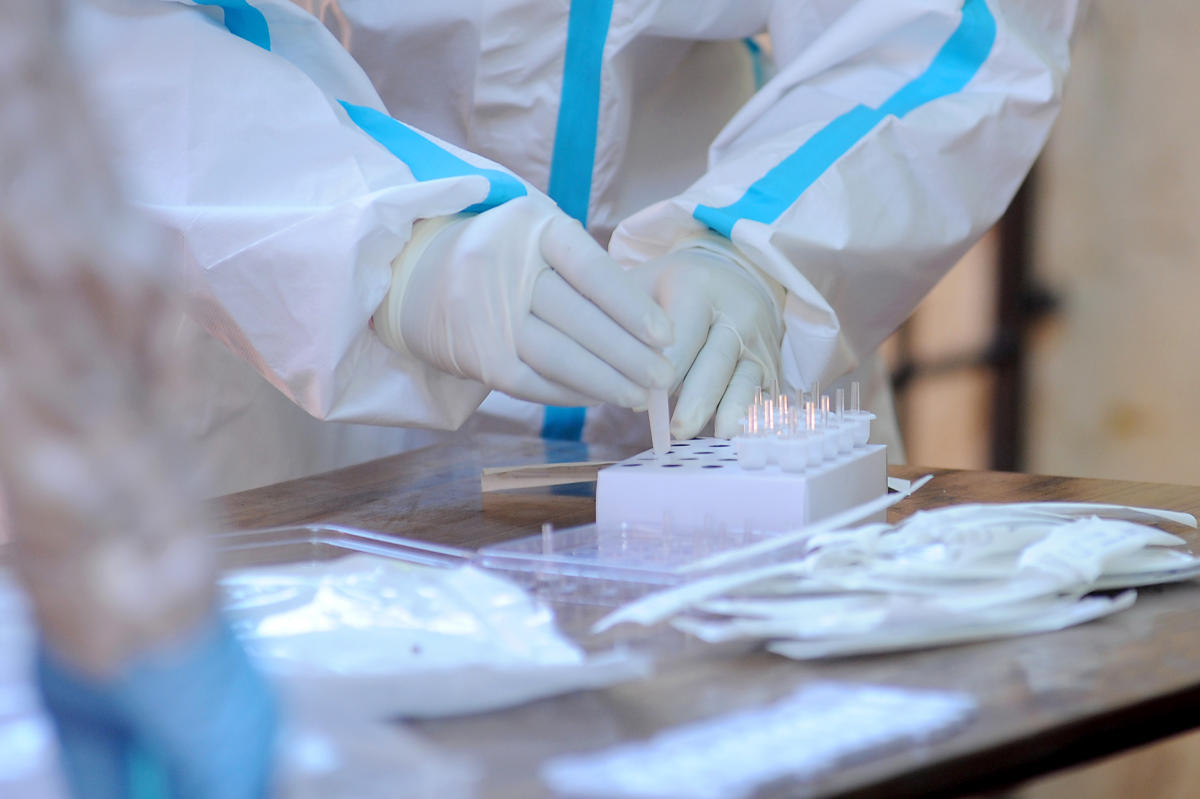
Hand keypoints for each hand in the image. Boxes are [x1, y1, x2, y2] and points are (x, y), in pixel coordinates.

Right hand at [374, 197, 673, 406]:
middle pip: (579, 317)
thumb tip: (651, 328)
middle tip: (665, 377)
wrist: (414, 274)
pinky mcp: (476, 357)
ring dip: (606, 382)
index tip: (666, 335)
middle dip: (629, 354)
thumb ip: (588, 271)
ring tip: (641, 397)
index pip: (591, 269)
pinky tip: (601, 397)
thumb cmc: (501, 256)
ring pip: (558, 356)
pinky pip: (534, 382)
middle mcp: (503, 267)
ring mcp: (485, 314)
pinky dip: (572, 394)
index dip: (632, 305)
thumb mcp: (537, 237)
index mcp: (530, 227)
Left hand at [630, 245, 783, 438]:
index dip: (663, 370)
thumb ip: (628, 324)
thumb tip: (622, 380)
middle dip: (698, 398)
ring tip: (718, 435)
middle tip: (678, 430)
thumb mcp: (645, 286)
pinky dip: (753, 415)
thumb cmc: (674, 289)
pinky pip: (765, 394)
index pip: (682, 336)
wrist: (731, 277)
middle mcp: (737, 312)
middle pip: (717, 360)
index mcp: (698, 288)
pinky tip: (739, 433)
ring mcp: (759, 340)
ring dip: (732, 409)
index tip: (642, 398)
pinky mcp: (771, 365)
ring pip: (746, 378)